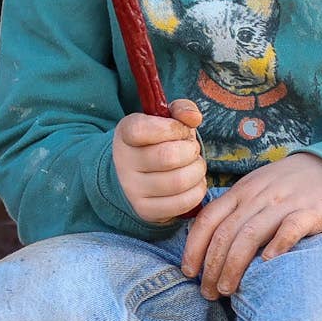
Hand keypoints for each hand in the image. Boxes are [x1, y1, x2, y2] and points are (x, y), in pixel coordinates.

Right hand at [113, 97, 206, 223]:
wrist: (133, 175)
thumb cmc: (156, 142)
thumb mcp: (164, 119)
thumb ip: (181, 109)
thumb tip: (193, 118)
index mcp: (125, 135)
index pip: (142, 130)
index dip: (172, 128)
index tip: (180, 130)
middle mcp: (124, 163)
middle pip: (168, 157)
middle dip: (191, 150)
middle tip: (190, 150)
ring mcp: (133, 189)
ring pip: (179, 181)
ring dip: (197, 171)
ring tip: (193, 166)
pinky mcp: (146, 210)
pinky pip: (183, 202)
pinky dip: (197, 190)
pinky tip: (192, 183)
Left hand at [181, 153, 321, 299]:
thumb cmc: (286, 186)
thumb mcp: (254, 190)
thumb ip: (232, 211)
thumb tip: (205, 245)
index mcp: (240, 193)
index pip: (208, 220)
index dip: (194, 247)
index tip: (188, 272)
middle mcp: (257, 197)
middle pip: (226, 233)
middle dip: (212, 266)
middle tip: (208, 291)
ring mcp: (283, 204)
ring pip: (250, 234)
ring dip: (234, 265)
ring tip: (227, 288)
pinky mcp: (310, 212)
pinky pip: (290, 228)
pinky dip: (277, 245)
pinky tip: (267, 263)